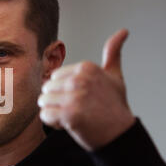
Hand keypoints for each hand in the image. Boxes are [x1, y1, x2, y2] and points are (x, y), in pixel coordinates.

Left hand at [38, 29, 135, 151]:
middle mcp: (79, 79)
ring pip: (43, 102)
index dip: (64, 90)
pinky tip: (69, 124)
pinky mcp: (68, 114)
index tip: (81, 98)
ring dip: (54, 112)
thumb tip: (122, 31)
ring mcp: (73, 97)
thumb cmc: (114, 106)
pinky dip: (53, 123)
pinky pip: (44, 116)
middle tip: (77, 109)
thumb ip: (113, 53)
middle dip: (57, 101)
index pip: (55, 76)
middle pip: (47, 88)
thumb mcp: (115, 76)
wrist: (120, 134)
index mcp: (86, 68)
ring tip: (72, 116)